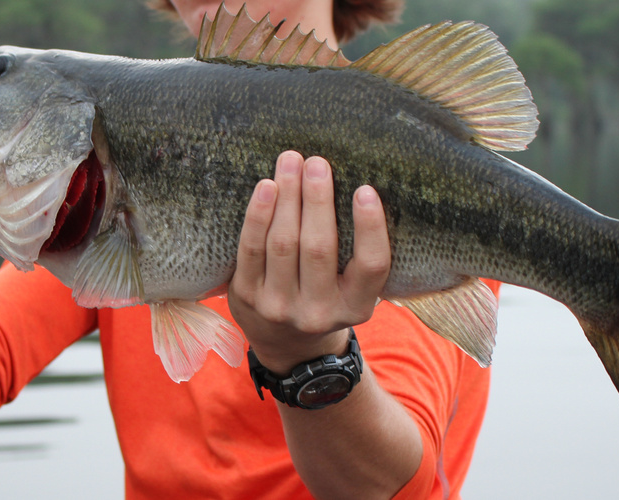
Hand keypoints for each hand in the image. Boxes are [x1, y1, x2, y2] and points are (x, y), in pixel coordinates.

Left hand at [228, 151, 390, 372]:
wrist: (286, 344)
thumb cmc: (327, 298)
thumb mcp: (353, 290)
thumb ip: (357, 251)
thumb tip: (355, 185)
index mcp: (356, 307)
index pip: (371, 265)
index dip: (370, 227)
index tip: (365, 190)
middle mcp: (318, 313)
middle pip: (319, 247)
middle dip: (317, 199)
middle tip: (317, 162)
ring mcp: (279, 307)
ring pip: (283, 243)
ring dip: (288, 197)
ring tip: (291, 162)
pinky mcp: (247, 296)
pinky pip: (251, 248)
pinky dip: (258, 215)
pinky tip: (266, 187)